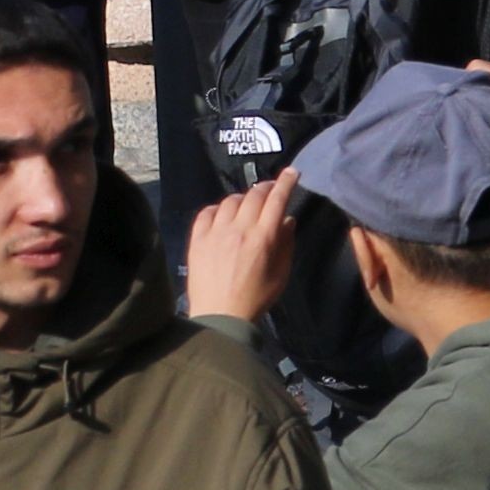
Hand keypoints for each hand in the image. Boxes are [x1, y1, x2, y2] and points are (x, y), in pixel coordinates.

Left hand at [184, 173, 300, 323]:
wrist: (220, 316)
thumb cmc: (256, 298)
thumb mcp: (281, 274)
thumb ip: (285, 244)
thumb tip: (287, 219)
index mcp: (263, 238)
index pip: (277, 200)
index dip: (286, 182)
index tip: (292, 172)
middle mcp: (239, 230)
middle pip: (254, 195)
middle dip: (266, 187)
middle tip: (270, 188)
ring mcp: (215, 233)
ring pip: (230, 201)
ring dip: (242, 198)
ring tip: (245, 204)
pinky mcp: (197, 240)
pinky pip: (206, 213)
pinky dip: (216, 209)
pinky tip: (221, 214)